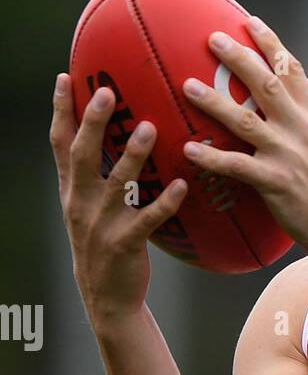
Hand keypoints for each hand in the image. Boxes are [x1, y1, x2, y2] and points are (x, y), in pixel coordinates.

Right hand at [49, 75, 187, 327]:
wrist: (106, 298)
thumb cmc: (104, 245)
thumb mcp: (87, 209)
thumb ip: (93, 176)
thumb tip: (107, 136)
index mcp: (71, 191)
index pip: (60, 144)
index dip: (60, 110)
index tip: (64, 76)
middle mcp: (81, 203)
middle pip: (83, 155)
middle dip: (92, 122)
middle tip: (106, 91)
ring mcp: (101, 225)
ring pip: (116, 184)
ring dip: (132, 155)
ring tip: (149, 128)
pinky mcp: (124, 245)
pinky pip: (147, 220)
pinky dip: (164, 202)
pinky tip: (180, 185)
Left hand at [181, 18, 307, 250]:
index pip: (292, 71)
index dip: (270, 44)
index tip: (250, 22)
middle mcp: (301, 130)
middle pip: (267, 85)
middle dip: (239, 59)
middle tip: (212, 39)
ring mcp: (287, 155)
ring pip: (247, 121)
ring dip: (215, 103)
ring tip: (188, 86)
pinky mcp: (274, 182)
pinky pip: (237, 165)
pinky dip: (213, 157)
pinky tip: (190, 150)